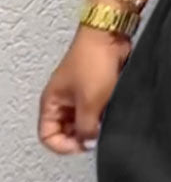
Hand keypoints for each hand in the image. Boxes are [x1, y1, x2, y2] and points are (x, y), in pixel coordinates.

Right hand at [38, 25, 131, 154]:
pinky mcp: (95, 89)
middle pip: (66, 131)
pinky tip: (112, 110)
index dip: (64, 145)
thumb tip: (89, 143)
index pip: (48, 136)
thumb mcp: (89, 103)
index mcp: (51, 102)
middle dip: (81, 135)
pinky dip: (104, 114)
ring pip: (83, 121)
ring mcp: (79, 94)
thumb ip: (87, 129)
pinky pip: (97, 109)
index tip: (83, 145)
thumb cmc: (93, 61)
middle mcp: (62, 100)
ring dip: (94, 124)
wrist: (109, 37)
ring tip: (105, 119)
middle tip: (96, 135)